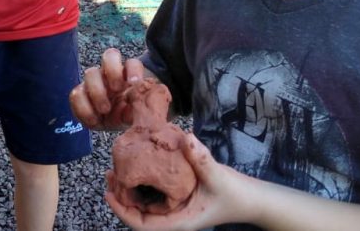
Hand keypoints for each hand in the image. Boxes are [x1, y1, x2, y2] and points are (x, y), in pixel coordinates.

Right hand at [69, 48, 146, 130]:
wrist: (121, 130)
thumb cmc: (133, 116)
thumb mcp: (142, 114)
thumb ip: (144, 106)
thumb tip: (143, 101)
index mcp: (129, 76)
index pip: (132, 63)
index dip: (133, 70)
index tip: (134, 84)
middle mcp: (111, 74)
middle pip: (109, 56)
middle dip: (113, 72)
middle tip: (116, 90)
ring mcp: (94, 83)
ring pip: (90, 73)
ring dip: (97, 92)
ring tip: (104, 111)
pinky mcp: (81, 96)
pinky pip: (76, 94)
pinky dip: (84, 108)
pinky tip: (94, 121)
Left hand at [106, 133, 250, 230]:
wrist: (251, 198)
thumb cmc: (235, 193)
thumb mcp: (218, 176)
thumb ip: (202, 159)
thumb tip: (186, 137)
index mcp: (178, 222)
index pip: (141, 224)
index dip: (121, 210)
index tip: (108, 193)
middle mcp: (173, 218)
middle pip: (138, 214)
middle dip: (120, 197)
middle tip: (109, 174)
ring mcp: (175, 209)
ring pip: (144, 204)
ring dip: (129, 189)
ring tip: (116, 170)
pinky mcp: (177, 199)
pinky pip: (154, 195)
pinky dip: (142, 184)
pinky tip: (137, 167)